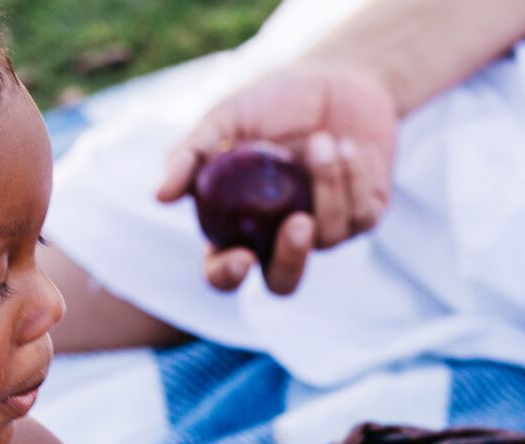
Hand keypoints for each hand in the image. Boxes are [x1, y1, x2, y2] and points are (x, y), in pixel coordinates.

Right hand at [156, 63, 398, 295]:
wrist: (337, 78)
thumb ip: (190, 154)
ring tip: (321, 140)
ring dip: (326, 186)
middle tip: (298, 224)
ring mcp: (325, 231)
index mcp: (237, 225)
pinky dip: (353, 177)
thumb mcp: (225, 119)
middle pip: (283, 283)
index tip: (239, 259)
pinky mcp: (364, 216)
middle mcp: (279, 237)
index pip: (223, 270)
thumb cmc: (270, 102)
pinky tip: (347, 146)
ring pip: (328, 238)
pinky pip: (362, 216)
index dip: (227, 276)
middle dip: (291, 261)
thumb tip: (160, 196)